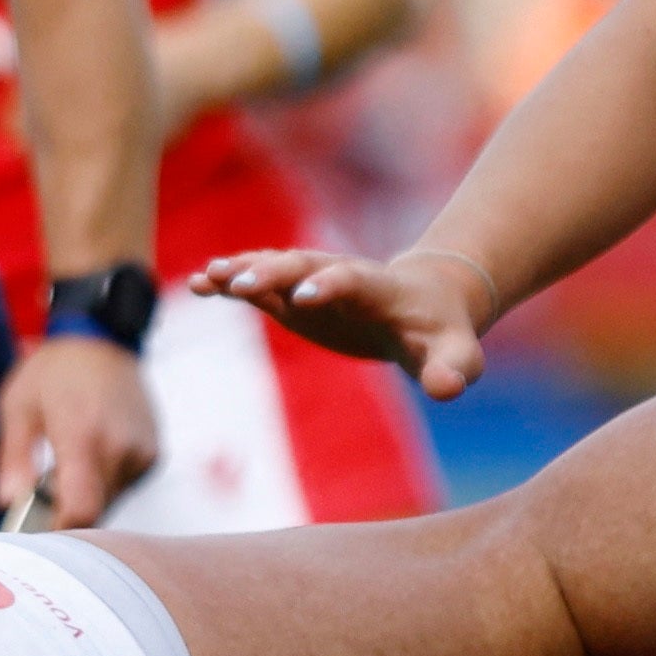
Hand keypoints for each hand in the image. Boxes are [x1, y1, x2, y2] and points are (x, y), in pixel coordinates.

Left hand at [0, 330, 156, 526]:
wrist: (101, 339)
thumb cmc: (53, 372)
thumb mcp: (17, 407)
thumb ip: (12, 457)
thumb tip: (7, 500)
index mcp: (84, 437)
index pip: (82, 509)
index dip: (61, 529)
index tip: (40, 529)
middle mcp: (121, 448)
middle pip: (96, 511)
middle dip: (69, 512)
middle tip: (44, 495)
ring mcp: (142, 451)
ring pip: (112, 500)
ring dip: (88, 495)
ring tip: (68, 464)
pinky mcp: (153, 453)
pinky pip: (126, 485)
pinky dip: (106, 482)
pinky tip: (92, 453)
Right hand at [195, 242, 494, 398]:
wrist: (424, 305)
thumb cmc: (440, 334)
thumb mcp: (456, 354)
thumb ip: (453, 369)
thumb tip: (447, 389)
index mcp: (378, 288)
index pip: (351, 279)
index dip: (329, 286)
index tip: (304, 299)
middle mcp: (339, 276)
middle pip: (302, 266)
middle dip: (271, 273)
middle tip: (237, 283)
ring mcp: (313, 284)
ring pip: (274, 269)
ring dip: (242, 271)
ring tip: (207, 278)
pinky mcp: (294, 298)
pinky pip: (259, 285)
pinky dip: (231, 282)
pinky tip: (199, 284)